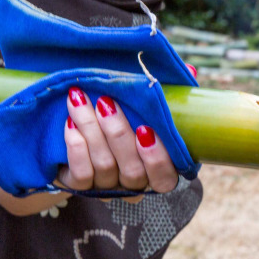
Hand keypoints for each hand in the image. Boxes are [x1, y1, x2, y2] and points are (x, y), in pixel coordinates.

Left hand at [62, 86, 178, 193]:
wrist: (73, 144)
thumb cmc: (124, 119)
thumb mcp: (146, 108)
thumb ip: (170, 96)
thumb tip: (188, 70)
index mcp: (157, 172)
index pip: (165, 179)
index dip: (157, 159)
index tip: (145, 129)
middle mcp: (134, 185)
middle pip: (133, 171)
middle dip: (118, 134)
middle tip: (105, 101)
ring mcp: (106, 188)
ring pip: (104, 166)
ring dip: (91, 129)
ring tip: (78, 99)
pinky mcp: (79, 187)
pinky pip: (81, 175)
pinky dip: (76, 147)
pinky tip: (69, 123)